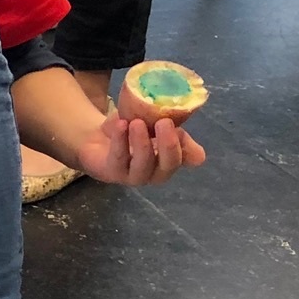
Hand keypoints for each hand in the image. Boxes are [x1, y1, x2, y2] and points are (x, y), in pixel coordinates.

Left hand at [70, 111, 206, 186]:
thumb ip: (178, 137)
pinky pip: (118, 158)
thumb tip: (200, 158)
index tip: (176, 125)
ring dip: (141, 142)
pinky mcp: (110, 172)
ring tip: (137, 122)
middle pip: (166, 167)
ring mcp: (131, 176)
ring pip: (141, 164)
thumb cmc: (133, 133)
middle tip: (164, 122)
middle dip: (167, 145)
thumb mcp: (157, 129)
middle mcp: (152, 174)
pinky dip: (120, 140)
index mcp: (167, 163)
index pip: (181, 159)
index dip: (181, 144)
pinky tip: (121, 124)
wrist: (98, 137)